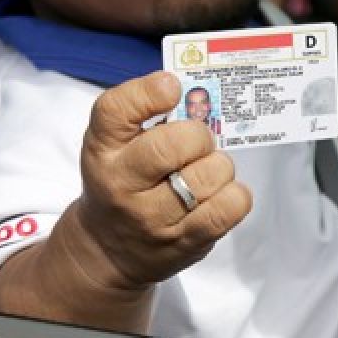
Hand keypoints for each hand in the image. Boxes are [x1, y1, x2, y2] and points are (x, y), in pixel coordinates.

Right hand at [68, 71, 252, 292]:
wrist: (106, 248)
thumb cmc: (122, 181)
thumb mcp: (115, 145)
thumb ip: (145, 115)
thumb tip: (194, 95)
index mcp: (102, 148)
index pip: (115, 111)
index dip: (148, 92)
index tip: (171, 88)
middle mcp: (120, 183)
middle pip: (171, 146)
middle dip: (198, 136)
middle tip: (198, 141)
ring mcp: (151, 217)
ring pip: (207, 176)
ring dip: (219, 166)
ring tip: (207, 170)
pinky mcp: (183, 242)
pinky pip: (227, 209)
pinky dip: (235, 195)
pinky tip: (222, 192)